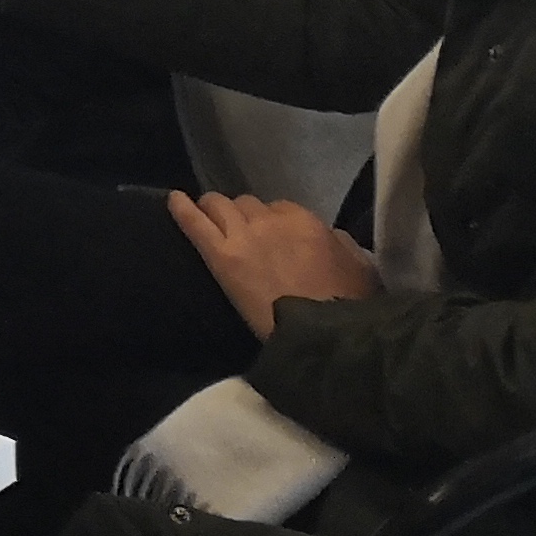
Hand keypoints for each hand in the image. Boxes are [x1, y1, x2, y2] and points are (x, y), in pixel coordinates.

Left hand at [171, 191, 382, 338]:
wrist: (323, 335)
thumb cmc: (349, 305)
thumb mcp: (362, 268)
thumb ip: (341, 243)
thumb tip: (328, 235)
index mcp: (306, 221)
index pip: (280, 208)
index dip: (274, 223)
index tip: (275, 238)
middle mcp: (271, 220)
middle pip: (247, 205)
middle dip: (245, 217)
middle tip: (246, 238)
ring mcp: (243, 235)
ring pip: (218, 205)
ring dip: (215, 211)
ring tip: (211, 220)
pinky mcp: (220, 256)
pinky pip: (194, 222)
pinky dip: (181, 208)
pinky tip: (173, 199)